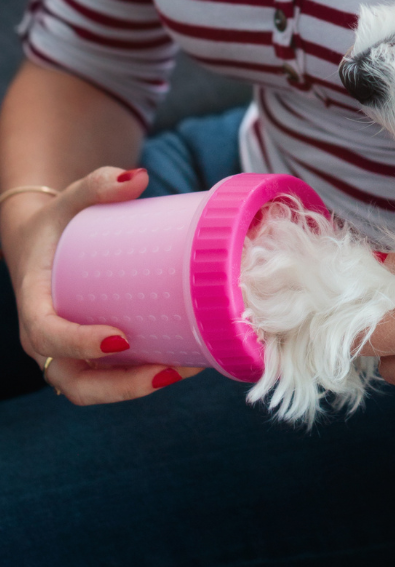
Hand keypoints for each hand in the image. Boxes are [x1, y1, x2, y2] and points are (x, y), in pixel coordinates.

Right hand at [1, 166, 201, 404]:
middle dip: (122, 386)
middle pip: (75, 382)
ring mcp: (67, 355)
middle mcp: (45, 340)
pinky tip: (186, 366)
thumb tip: (137, 175)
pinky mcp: (90, 360)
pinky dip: (145, 380)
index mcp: (34, 304)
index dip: (79, 344)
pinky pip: (112, 382)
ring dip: (140, 388)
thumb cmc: (58, 224)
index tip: (120, 338)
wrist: (45, 245)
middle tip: (170, 370)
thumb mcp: (68, 201)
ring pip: (96, 391)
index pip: (47, 335)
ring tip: (187, 368)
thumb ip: (95, 184)